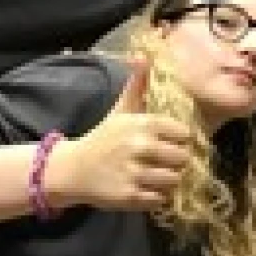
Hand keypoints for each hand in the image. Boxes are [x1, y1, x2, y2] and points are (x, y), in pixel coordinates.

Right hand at [46, 58, 191, 211]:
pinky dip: (157, 196)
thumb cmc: (103, 138)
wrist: (72, 169)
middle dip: (177, 161)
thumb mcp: (120, 109)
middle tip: (165, 161)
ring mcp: (134, 173)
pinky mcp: (130, 197)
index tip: (171, 141)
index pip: (183, 133)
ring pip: (174, 179)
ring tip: (157, 175)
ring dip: (169, 179)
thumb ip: (137, 85)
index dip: (180, 139)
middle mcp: (139, 147)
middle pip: (183, 157)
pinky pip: (160, 199)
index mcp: (142, 124)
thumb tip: (143, 56)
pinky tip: (146, 188)